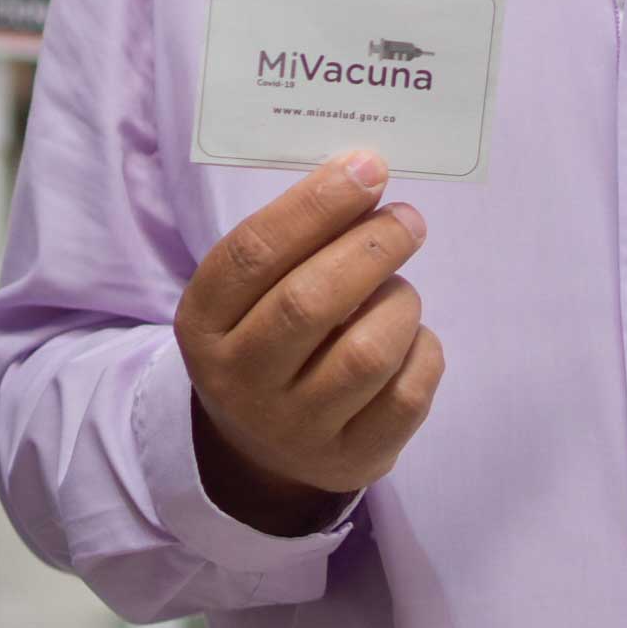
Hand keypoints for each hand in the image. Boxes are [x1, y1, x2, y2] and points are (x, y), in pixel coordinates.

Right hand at [174, 150, 442, 535]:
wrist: (261, 449)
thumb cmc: (264, 337)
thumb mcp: (248, 294)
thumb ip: (293, 241)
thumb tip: (365, 173)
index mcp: (203, 323)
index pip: (254, 252)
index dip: (314, 204)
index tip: (366, 167)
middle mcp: (240, 381)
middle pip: (309, 303)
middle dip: (370, 247)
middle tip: (407, 218)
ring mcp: (296, 429)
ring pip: (366, 354)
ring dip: (399, 302)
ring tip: (401, 288)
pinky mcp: (352, 460)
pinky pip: (407, 396)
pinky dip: (423, 349)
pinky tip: (411, 335)